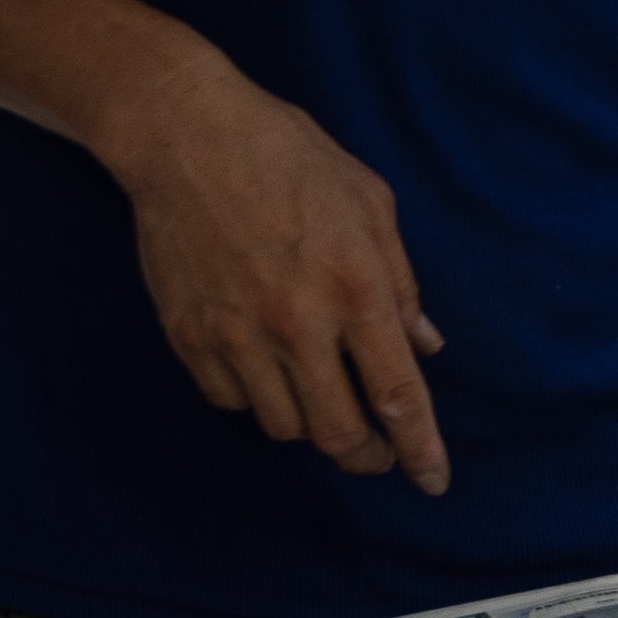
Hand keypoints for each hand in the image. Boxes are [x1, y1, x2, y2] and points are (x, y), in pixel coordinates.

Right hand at [105, 52, 450, 488]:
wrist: (184, 136)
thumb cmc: (288, 158)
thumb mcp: (369, 203)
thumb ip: (401, 282)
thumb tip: (424, 346)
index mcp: (354, 288)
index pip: (398, 394)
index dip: (420, 449)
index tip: (432, 482)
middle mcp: (297, 323)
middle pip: (337, 432)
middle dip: (364, 455)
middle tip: (373, 452)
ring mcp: (236, 334)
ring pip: (283, 425)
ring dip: (309, 422)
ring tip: (316, 391)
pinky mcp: (189, 335)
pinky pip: (230, 401)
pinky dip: (255, 398)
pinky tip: (264, 367)